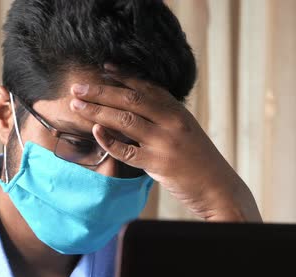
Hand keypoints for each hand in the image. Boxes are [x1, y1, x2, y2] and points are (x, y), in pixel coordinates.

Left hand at [69, 71, 261, 221]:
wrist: (218, 188)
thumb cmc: (198, 160)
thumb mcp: (185, 131)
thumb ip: (163, 118)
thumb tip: (134, 107)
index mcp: (177, 111)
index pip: (146, 86)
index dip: (124, 75)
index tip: (104, 67)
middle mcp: (171, 122)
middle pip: (130, 99)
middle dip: (100, 91)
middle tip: (77, 86)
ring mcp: (164, 142)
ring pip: (124, 120)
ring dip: (97, 111)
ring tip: (77, 105)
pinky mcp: (157, 164)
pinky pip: (126, 150)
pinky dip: (109, 140)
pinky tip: (95, 132)